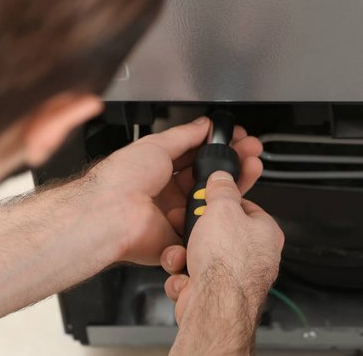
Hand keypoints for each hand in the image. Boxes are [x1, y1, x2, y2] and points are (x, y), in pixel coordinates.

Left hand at [74, 116, 263, 265]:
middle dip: (231, 163)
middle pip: (208, 178)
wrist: (111, 213)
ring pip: (212, 200)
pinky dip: (220, 213)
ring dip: (232, 184)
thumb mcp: (155, 144)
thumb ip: (183, 135)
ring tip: (249, 168)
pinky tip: (229, 198)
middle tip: (250, 152)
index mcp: (158, 170)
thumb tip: (203, 125)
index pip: (195, 156)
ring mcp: (175, 215)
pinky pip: (207, 226)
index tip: (235, 139)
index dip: (217, 147)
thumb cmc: (120, 180)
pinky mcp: (180, 237)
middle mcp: (167, 193)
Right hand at [160, 172, 283, 324]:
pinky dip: (183, 278)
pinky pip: (192, 278)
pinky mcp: (215, 295)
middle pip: (218, 232)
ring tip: (181, 257)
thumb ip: (222, 190)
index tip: (206, 199)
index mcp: (264, 233)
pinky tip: (185, 279)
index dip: (221, 202)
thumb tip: (222, 179)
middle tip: (187, 227)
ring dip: (183, 256)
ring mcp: (234, 278)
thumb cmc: (228, 263)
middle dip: (196, 232)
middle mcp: (254, 257)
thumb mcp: (222, 209)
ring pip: (200, 256)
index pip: (243, 207)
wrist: (214, 306)